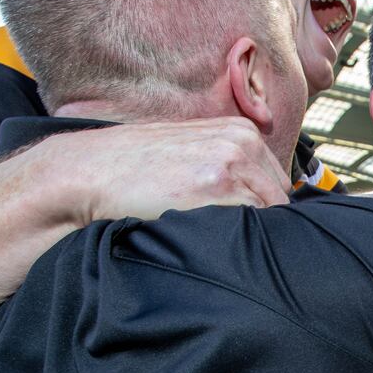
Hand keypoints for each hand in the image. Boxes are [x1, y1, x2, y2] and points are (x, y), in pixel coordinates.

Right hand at [30, 118, 292, 227]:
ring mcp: (233, 161)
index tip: (240, 226)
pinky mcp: (219, 183)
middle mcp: (243, 142)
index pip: (279, 185)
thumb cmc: (138, 169)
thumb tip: (265, 206)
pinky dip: (236, 238)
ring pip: (269, 214)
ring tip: (213, 239)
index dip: (262, 211)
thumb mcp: (193, 151)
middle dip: (260, 224)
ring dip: (249, 234)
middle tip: (227, 239)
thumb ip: (231, 166)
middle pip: (280, 201)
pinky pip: (252, 222)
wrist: (92, 171)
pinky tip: (207, 238)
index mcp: (241, 132)